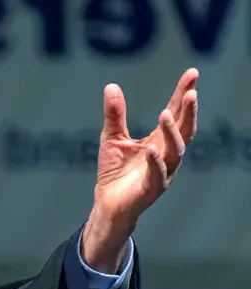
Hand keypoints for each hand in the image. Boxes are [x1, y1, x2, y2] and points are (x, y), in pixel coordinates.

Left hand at [82, 68, 198, 271]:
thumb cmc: (114, 171)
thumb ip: (115, 114)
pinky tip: (152, 148)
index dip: (183, 93)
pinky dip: (156, 161)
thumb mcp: (112, 138)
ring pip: (175, 151)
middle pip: (184, 130)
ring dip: (172, 132)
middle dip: (188, 111)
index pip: (176, 113)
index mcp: (160, 139)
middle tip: (191, 92)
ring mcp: (163, 171)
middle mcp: (167, 154)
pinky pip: (158, 174)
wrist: (108, 204)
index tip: (192, 73)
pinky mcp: (152, 188)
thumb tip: (111, 86)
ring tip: (165, 114)